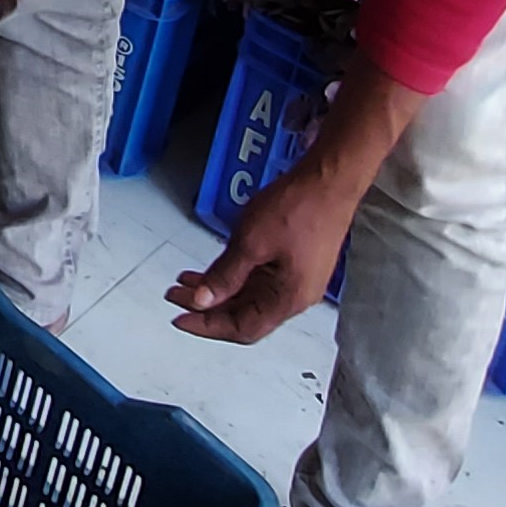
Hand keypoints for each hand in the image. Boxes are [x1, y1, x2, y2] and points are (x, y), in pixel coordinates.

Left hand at [167, 161, 363, 343]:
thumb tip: (202, 300)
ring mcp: (296, 278)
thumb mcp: (252, 242)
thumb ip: (225, 275)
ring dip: (218, 290)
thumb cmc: (299, 206)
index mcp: (289, 299)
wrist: (329, 178)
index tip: (181, 318)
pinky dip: (233, 276)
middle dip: (208, 306)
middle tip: (176, 296)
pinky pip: (258, 279)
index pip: (243, 328)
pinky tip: (214, 268)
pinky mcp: (294, 261)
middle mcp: (295, 296)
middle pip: (245, 314)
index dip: (208, 326)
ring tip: (187, 282)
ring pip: (249, 296)